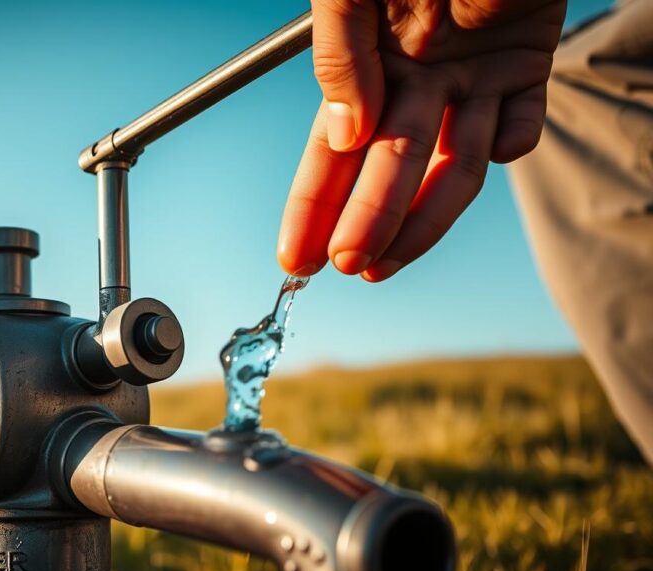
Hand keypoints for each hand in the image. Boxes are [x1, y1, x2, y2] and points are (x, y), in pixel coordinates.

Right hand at [277, 0, 565, 280]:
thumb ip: (339, 52)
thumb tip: (346, 134)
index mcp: (367, 63)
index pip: (333, 150)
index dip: (311, 204)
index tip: (295, 259)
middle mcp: (416, 79)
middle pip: (389, 168)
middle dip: (364, 220)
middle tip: (347, 265)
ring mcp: (473, 76)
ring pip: (453, 164)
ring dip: (426, 214)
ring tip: (395, 259)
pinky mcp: (528, 64)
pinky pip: (524, 119)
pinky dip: (515, 141)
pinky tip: (497, 147)